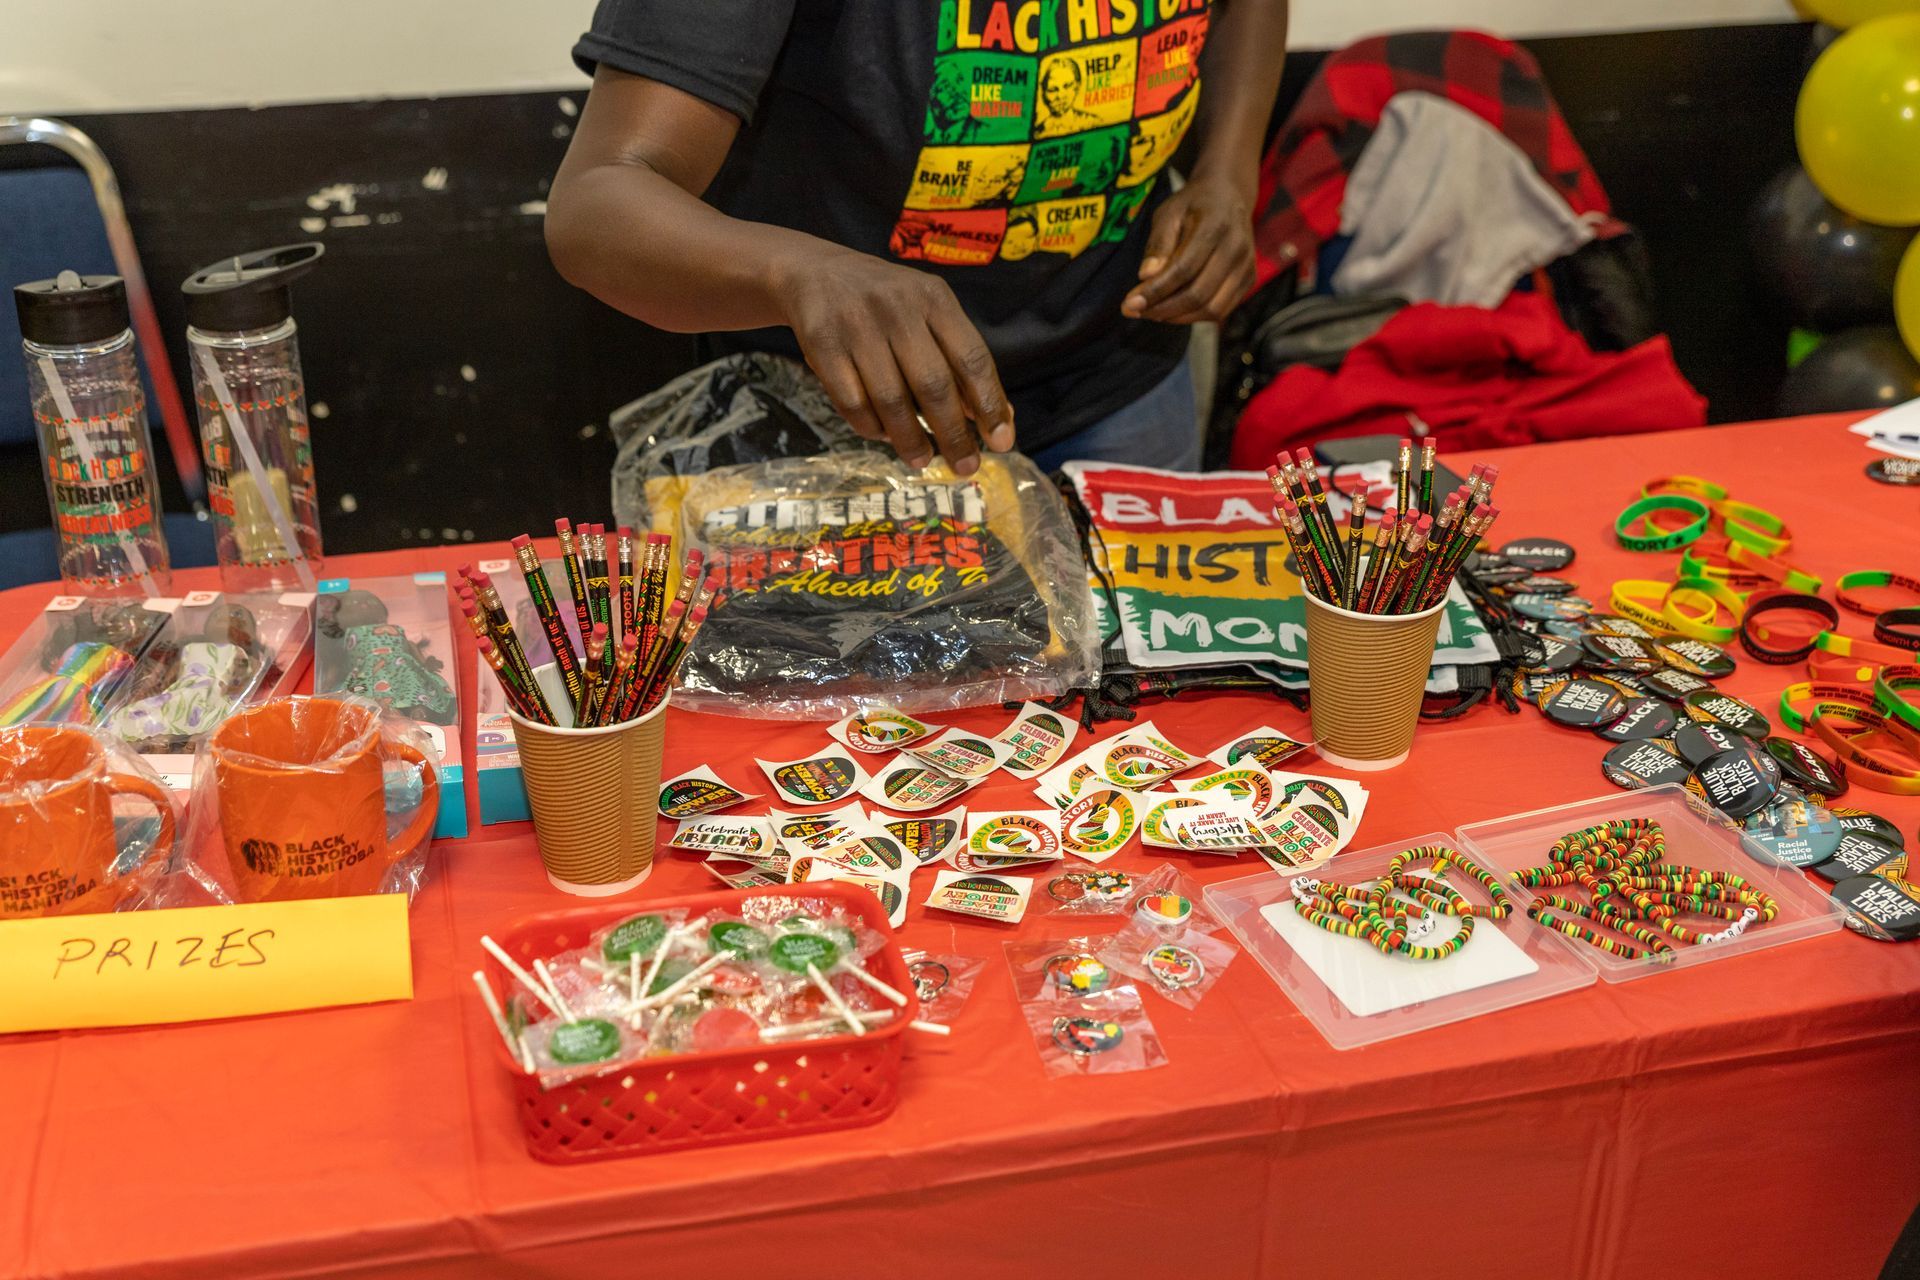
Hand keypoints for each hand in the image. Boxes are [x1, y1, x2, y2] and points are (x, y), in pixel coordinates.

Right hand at [773, 247, 1013, 474]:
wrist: (813, 272)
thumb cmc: (885, 302)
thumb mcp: (928, 313)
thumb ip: (960, 360)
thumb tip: (998, 418)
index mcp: (934, 299)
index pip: (971, 358)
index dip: (989, 405)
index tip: (1001, 442)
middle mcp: (898, 308)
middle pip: (933, 384)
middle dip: (953, 434)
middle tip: (966, 466)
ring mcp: (857, 326)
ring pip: (891, 399)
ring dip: (910, 438)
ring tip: (922, 460)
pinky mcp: (822, 344)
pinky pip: (852, 402)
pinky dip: (871, 427)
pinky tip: (884, 435)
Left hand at [1122, 174, 1256, 324]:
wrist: (1229, 196)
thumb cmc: (1193, 205)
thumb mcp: (1168, 214)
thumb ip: (1158, 245)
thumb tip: (1146, 277)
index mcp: (1215, 226)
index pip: (1183, 269)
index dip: (1155, 291)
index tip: (1130, 303)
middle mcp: (1236, 248)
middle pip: (1198, 294)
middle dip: (1163, 309)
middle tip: (1136, 311)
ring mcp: (1246, 266)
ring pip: (1211, 309)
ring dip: (1178, 317)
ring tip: (1152, 312)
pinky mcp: (1249, 279)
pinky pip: (1221, 310)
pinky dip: (1194, 317)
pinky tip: (1174, 310)